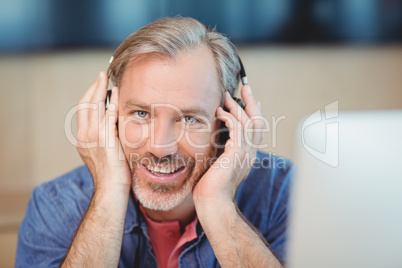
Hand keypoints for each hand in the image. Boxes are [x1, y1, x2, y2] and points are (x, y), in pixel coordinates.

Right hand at [76, 71, 130, 191]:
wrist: (111, 188)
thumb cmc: (112, 175)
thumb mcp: (103, 154)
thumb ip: (105, 139)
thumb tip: (113, 126)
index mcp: (83, 140)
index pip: (82, 112)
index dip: (89, 97)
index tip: (97, 87)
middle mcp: (84, 136)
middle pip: (85, 105)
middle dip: (93, 87)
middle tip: (101, 75)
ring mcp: (94, 137)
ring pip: (94, 107)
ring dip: (101, 89)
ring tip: (106, 78)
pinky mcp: (105, 139)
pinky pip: (108, 115)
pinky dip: (111, 102)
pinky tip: (116, 93)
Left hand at [193, 85, 262, 204]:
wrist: (213, 202)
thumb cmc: (210, 186)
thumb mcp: (218, 163)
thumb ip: (221, 149)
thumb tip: (215, 138)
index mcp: (247, 154)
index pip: (255, 129)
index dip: (253, 112)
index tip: (246, 99)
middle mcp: (249, 153)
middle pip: (258, 122)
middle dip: (252, 102)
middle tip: (245, 87)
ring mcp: (245, 153)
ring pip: (248, 122)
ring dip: (237, 107)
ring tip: (226, 97)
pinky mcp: (236, 154)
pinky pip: (237, 130)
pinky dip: (229, 118)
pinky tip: (220, 112)